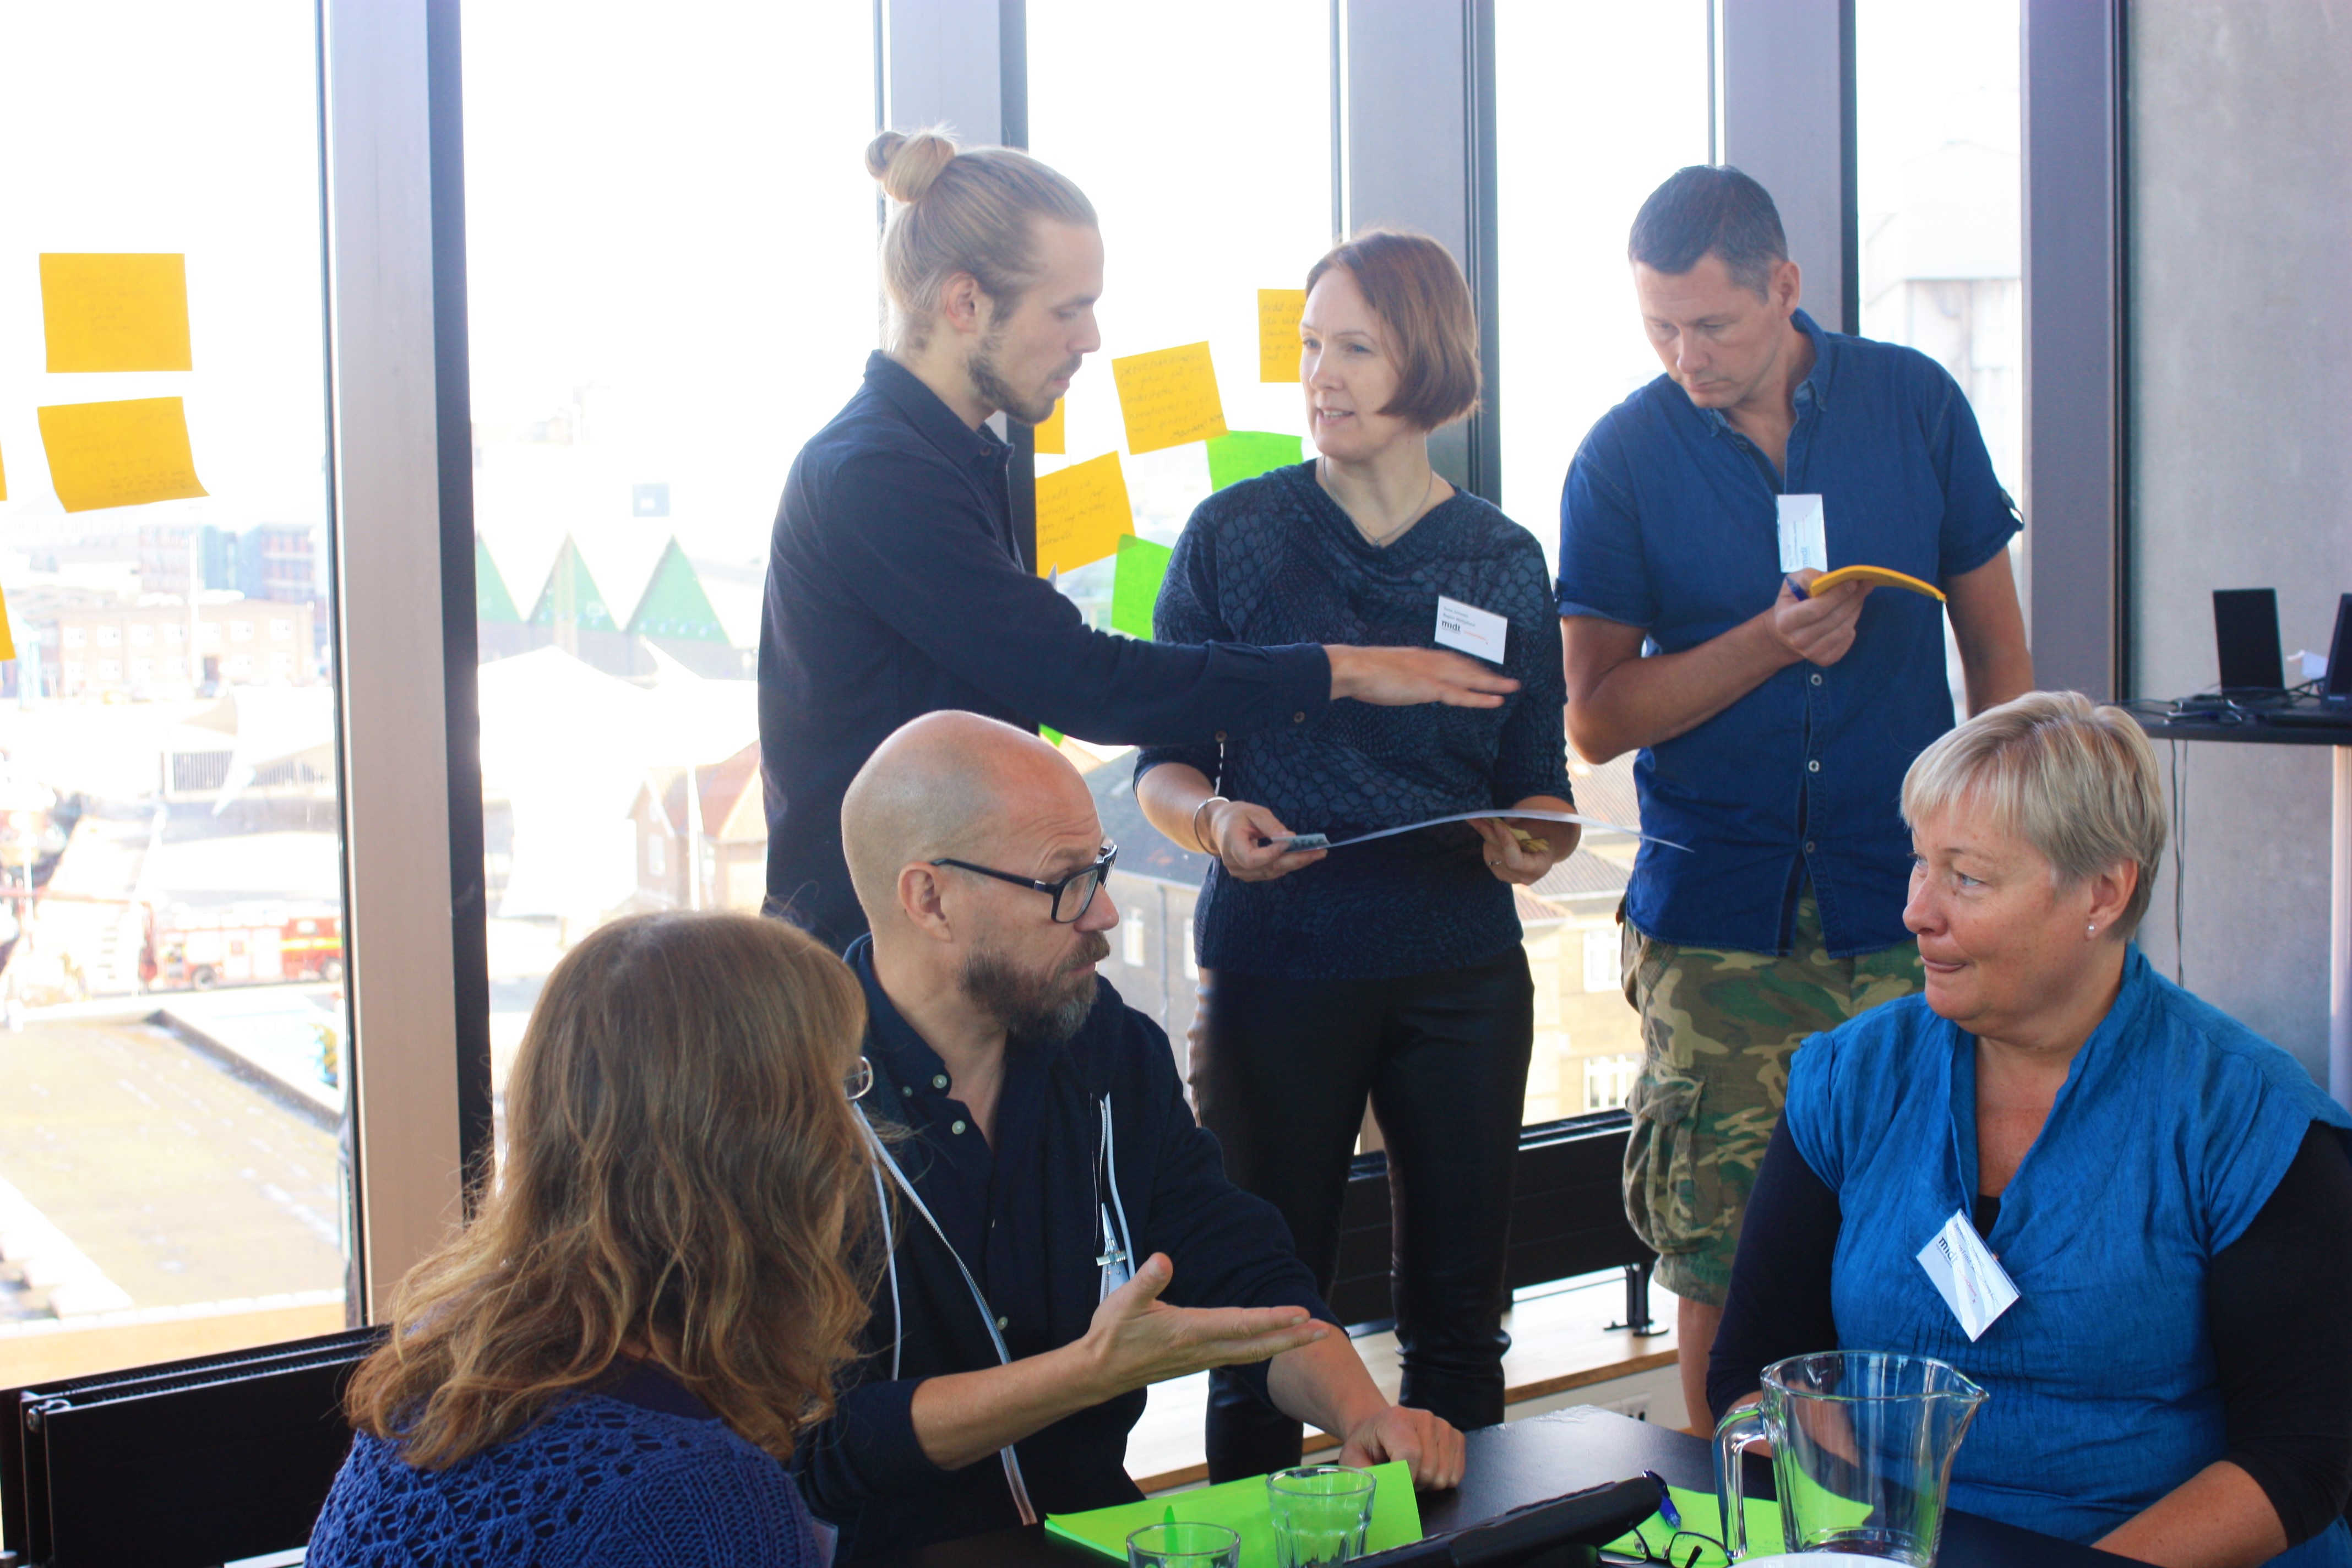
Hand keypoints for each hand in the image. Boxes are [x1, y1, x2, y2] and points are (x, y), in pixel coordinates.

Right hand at [1077, 1253, 1329, 1399]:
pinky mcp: (1197, 1362)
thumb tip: (1163, 1259)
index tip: (1300, 1313)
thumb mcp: (1123, 1301)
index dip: (1272, 1318)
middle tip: (1323, 1330)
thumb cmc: (1111, 1334)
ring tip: (1308, 1334)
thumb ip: (1146, 1281)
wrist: (1098, 1373)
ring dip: (1282, 1344)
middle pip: (1257, 1345)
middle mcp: (1202, 1349)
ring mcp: (1201, 1358)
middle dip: (1292, 1338)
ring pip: (1250, 1354)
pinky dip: (1260, 1349)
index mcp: (1190, 1331)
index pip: (1240, 1325)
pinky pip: (1238, 1356)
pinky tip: (1271, 1344)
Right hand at [1203, 799, 1327, 883]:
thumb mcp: (1253, 812)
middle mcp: (1234, 864)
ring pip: (1272, 872)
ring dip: (1295, 863)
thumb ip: (1271, 825)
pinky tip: (1303, 857)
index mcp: (1231, 845)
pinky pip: (1271, 872)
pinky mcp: (1249, 874)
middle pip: (1268, 868)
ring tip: (1316, 854)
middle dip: (1295, 860)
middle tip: (1318, 852)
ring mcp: (1241, 872)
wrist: (1218, 826)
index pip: (1252, 859)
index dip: (1272, 854)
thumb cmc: (1236, 816)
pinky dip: (1287, 865)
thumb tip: (1291, 837)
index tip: (1290, 842)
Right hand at [1327, 645, 1519, 708]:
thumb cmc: (1362, 671)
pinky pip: (1461, 694)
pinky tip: (1497, 700)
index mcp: (1418, 656)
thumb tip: (1398, 681)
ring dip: (1493, 682)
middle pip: (1465, 666)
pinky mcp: (1430, 687)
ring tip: (1512, 686)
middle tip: (1507, 679)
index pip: (1450, 659)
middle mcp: (1430, 660)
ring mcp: (1431, 673)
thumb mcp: (1384, 670)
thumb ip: (1398, 675)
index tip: (1480, 670)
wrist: (1354, 668)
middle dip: (1486, 673)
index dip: (1468, 665)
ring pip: (1469, 678)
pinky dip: (1480, 697)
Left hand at [1338, 1405, 1465, 1490]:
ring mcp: (1443, 1426)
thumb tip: (1378, 1496)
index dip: (1404, 1479)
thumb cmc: (1367, 1446)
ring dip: (1427, 1484)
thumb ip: (1364, 1476)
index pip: (1410, 1455)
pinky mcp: (1456, 1437)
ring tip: (1411, 1473)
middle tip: (1399, 1477)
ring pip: (1444, 1476)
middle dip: (1413, 1484)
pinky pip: (1457, 1474)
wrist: (1379, 1429)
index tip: (1394, 1485)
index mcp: (1396, 1418)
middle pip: (1429, 1470)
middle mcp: (1424, 1417)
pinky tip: (1425, 1470)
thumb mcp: (1354, 1459)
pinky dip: (1441, 1481)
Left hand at [1468, 797, 1577, 886]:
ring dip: (1487, 836)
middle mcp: (1523, 877)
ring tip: (1483, 820)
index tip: (1498, 824)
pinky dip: (1488, 842)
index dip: (1506, 843)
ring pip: (1492, 855)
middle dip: (1489, 834)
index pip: (1515, 861)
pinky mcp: (1500, 874)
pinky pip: (1489, 857)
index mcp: (1539, 868)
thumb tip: (1505, 822)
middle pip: (1500, 856)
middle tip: (1475, 817)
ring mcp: (1510, 878)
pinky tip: (1492, 832)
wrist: (1547, 846)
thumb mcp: (1540, 827)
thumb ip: (1524, 826)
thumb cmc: (1546, 833)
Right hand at [1764, 571, 1871, 667]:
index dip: (1837, 595)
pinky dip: (1852, 626)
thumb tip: (1832, 577)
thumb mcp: (1792, 583)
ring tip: (1860, 596)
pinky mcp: (1824, 660)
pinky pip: (1846, 641)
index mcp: (1785, 622)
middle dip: (1852, 600)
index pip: (1816, 609)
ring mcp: (1811, 653)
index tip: (1853, 582)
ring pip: (1843, 630)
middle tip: (1866, 585)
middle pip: (1833, 619)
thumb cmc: (1792, 602)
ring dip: (1856, 610)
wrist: (1784, 633)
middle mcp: (1797, 641)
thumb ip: (1809, 577)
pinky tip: (1849, 616)